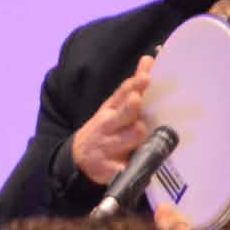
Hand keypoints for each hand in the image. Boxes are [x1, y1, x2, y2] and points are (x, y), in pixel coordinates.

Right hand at [70, 54, 154, 183]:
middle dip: (130, 107)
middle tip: (137, 99)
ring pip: (127, 139)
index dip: (134, 85)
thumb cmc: (106, 128)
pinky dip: (129, 168)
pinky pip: (123, 169)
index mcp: (111, 109)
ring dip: (135, 135)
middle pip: (122, 114)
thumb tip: (149, 59)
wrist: (79, 159)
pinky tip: (137, 168)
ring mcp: (109, 147)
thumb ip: (133, 86)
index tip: (145, 77)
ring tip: (141, 131)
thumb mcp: (113, 106)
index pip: (122, 93)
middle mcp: (109, 126)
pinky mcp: (111, 169)